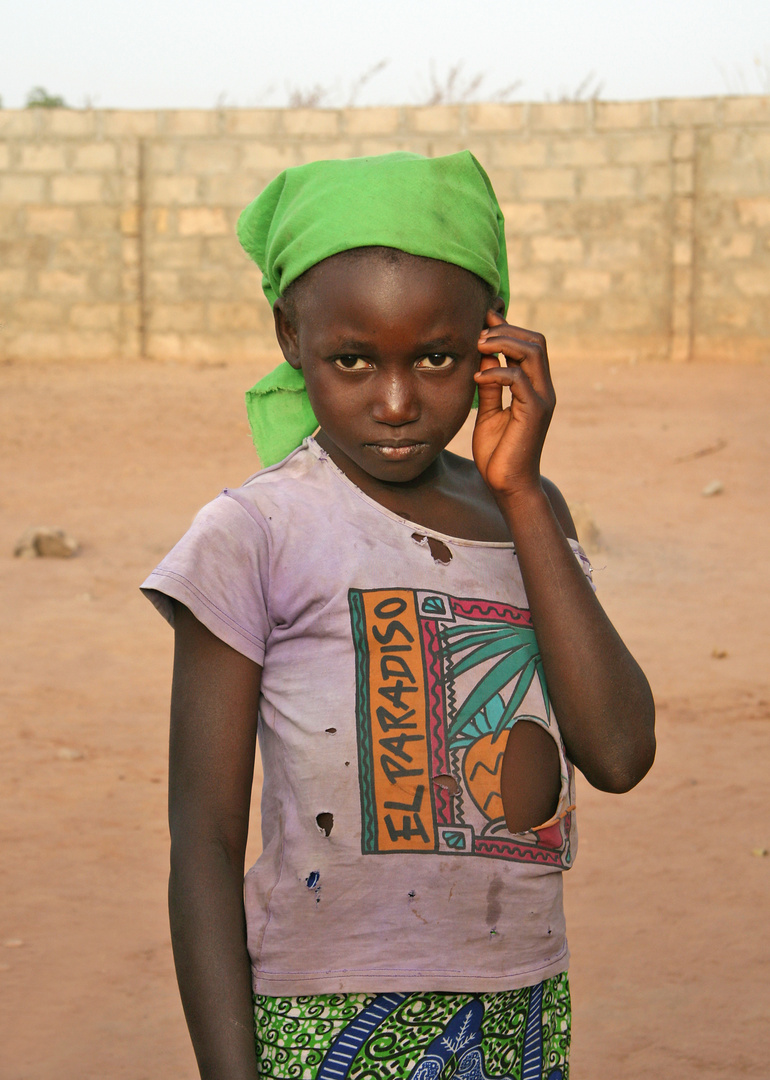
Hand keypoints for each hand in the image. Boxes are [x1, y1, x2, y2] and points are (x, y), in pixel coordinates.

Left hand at [472, 310, 555, 499]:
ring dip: (504, 343)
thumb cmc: (498, 453)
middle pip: (536, 341)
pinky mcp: (534, 413)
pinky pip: (519, 379)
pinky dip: (497, 373)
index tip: (484, 319)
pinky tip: (478, 379)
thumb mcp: (489, 412)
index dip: (508, 328)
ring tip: (479, 347)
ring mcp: (542, 399)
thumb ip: (491, 385)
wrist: (507, 485)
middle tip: (478, 334)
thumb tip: (485, 357)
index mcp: (534, 387)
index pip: (528, 345)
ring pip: (533, 352)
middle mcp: (543, 389)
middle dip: (506, 330)